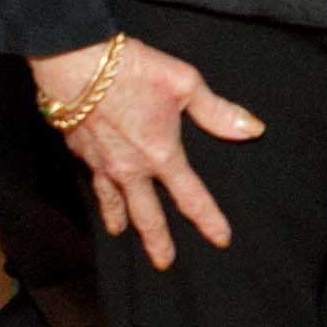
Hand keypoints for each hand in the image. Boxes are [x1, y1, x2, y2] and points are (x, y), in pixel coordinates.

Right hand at [31, 35, 262, 268]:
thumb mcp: (184, 85)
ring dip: (120, 221)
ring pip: (113, 203)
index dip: (208, 221)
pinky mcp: (79, 151)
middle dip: (157, 241)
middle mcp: (131, 168)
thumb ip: (217, 112)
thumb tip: (252, 129)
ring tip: (121, 233)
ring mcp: (102, 163)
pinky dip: (97, 192)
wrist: (75, 64)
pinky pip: (91, 180)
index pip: (191, 198)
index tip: (221, 239)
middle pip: (147, 215)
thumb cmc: (132, 70)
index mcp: (162, 155)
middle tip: (164, 262)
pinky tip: (98, 188)